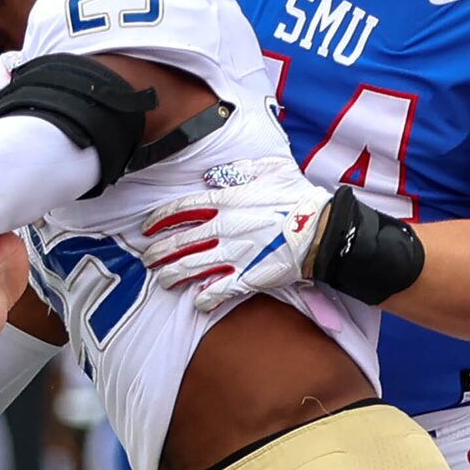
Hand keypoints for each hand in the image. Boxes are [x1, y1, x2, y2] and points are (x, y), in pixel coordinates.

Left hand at [134, 163, 328, 313]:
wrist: (322, 228)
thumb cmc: (298, 197)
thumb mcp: (271, 169)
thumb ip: (240, 170)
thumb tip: (216, 175)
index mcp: (226, 201)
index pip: (181, 210)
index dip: (159, 219)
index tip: (147, 228)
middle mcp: (223, 229)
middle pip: (178, 242)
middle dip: (158, 253)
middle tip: (147, 259)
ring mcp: (233, 255)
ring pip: (190, 268)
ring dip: (171, 276)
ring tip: (162, 280)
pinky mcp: (246, 277)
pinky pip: (217, 291)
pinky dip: (203, 298)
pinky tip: (196, 301)